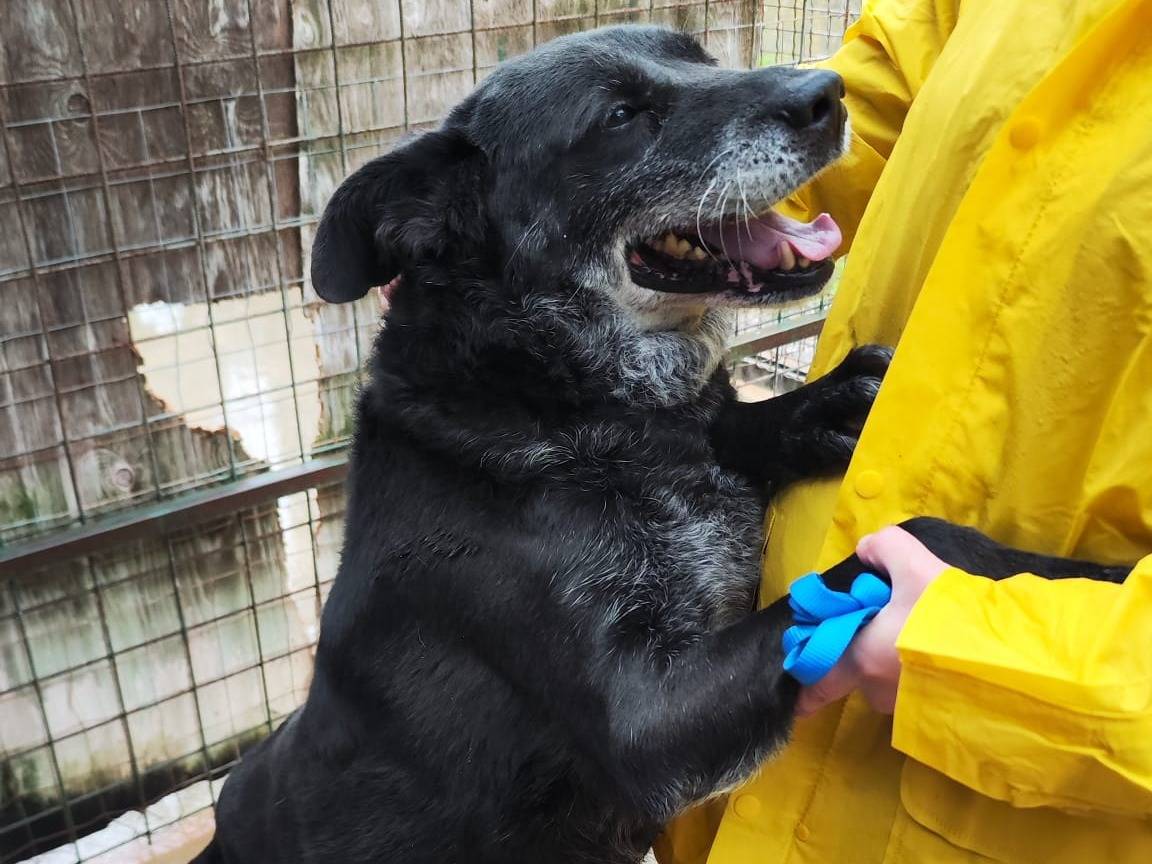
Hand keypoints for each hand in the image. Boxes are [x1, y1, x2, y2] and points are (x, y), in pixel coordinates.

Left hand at [796, 526, 949, 715]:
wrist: (1012, 660)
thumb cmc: (949, 615)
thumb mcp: (915, 564)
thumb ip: (884, 548)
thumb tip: (868, 550)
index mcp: (860, 659)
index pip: (818, 681)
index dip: (806, 691)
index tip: (797, 701)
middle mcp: (879, 691)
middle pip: (862, 670)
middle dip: (870, 651)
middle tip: (895, 622)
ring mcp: (910, 709)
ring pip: (893, 681)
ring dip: (901, 662)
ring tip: (931, 633)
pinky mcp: (940, 717)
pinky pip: (922, 694)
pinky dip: (928, 676)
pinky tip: (951, 654)